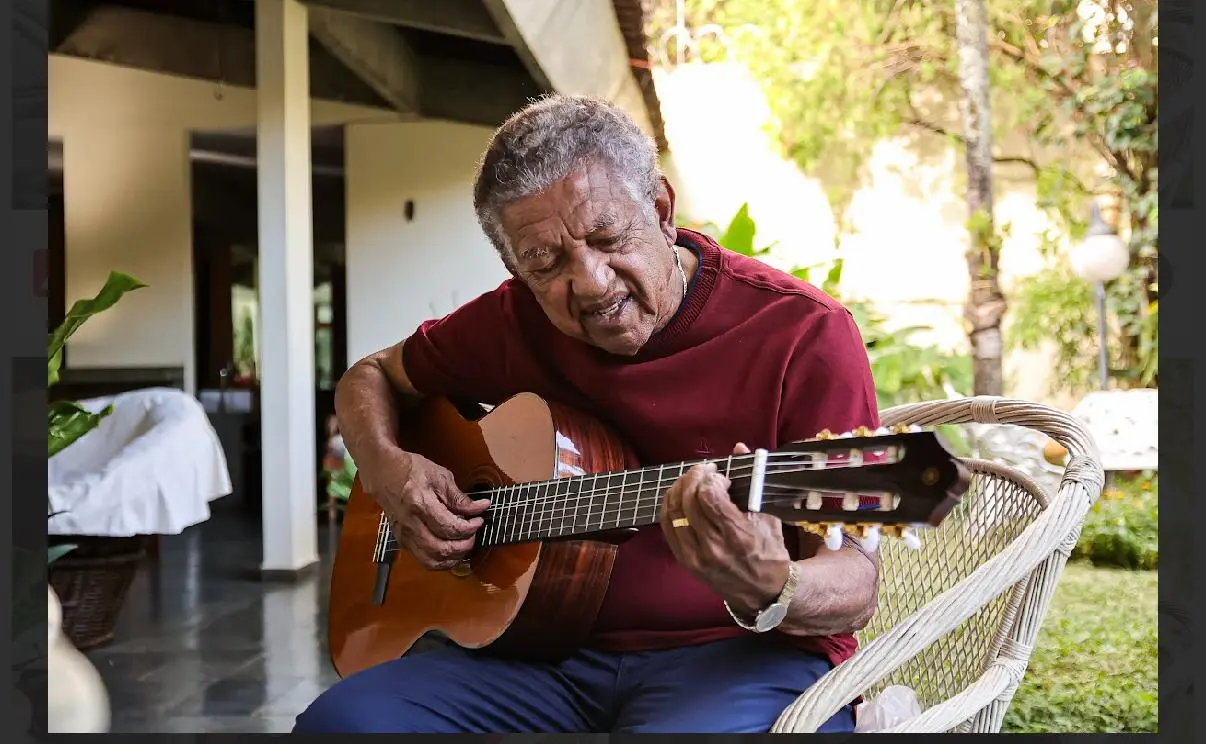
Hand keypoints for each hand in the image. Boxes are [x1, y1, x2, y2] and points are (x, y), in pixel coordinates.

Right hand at [361, 449, 490, 570]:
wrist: (383, 473)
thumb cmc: (411, 471)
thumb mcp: (440, 476)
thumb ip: (459, 497)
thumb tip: (479, 508)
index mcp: (420, 504)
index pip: (450, 527)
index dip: (469, 528)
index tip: (478, 520)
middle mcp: (411, 525)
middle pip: (442, 549)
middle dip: (464, 546)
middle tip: (473, 534)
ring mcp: (405, 536)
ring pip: (433, 561)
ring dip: (454, 558)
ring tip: (464, 544)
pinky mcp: (403, 542)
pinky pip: (425, 561)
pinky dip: (442, 561)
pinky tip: (451, 552)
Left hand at [659, 443, 793, 615]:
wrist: (764, 591)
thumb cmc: (769, 550)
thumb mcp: (767, 514)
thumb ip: (752, 479)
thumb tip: (738, 448)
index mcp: (738, 535)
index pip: (709, 497)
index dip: (711, 479)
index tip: (721, 475)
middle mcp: (713, 547)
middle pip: (688, 501)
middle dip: (694, 477)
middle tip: (704, 470)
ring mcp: (696, 557)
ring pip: (673, 513)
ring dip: (679, 488)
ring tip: (691, 480)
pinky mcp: (685, 561)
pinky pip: (667, 526)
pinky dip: (669, 506)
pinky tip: (679, 496)